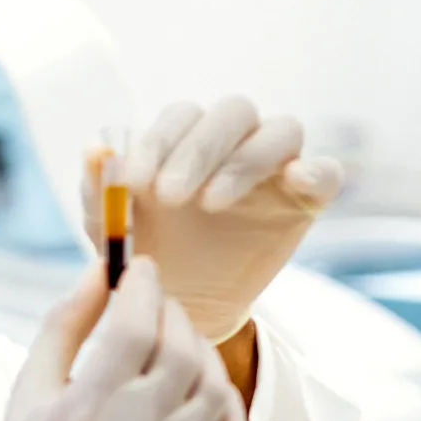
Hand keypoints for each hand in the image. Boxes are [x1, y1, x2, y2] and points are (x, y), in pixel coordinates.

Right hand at [0, 257, 245, 420]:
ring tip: (171, 344)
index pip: (132, 332)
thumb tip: (103, 269)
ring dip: (198, 350)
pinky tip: (193, 386)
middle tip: (153, 304)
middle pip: (179, 353)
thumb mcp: (29, 384)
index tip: (140, 268)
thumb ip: (65, 322)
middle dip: (170, 313)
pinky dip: (221, 397)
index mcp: (80, 415)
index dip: (142, 288)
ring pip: (213, 387)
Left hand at [84, 98, 343, 341]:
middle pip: (233, 112)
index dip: (158, 141)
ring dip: (244, 160)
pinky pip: (326, 171)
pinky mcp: (305, 200)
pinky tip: (294, 182)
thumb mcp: (113, 232)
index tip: (134, 183)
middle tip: (170, 195)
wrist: (183, 308)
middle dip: (199, 148)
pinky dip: (316, 169)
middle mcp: (234, 144)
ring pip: (280, 130)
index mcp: (187, 140)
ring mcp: (275, 169)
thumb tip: (94, 151)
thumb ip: (100, 192)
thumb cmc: (149, 257)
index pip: (182, 115)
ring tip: (210, 204)